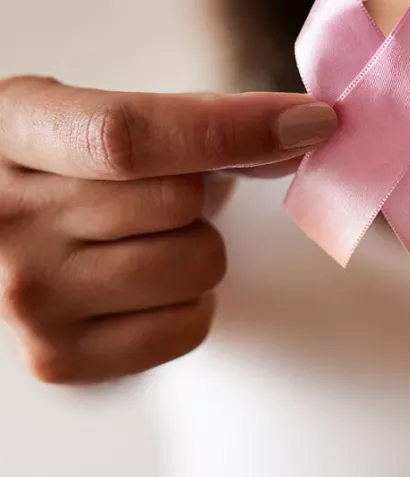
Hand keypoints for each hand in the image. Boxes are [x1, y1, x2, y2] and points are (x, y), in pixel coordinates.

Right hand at [0, 76, 336, 383]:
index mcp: (14, 128)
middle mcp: (4, 218)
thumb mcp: (113, 116)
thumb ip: (202, 119)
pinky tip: (147, 284)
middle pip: (177, 201)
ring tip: (149, 238)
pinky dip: (193, 301)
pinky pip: (191, 325)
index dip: (231, 128)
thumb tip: (307, 129)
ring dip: (200, 246)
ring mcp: (25, 298)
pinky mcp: (59, 359)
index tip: (311, 122)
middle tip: (167, 193)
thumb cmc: (86, 167)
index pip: (126, 136)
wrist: (19, 237)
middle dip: (204, 192)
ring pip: (197, 264)